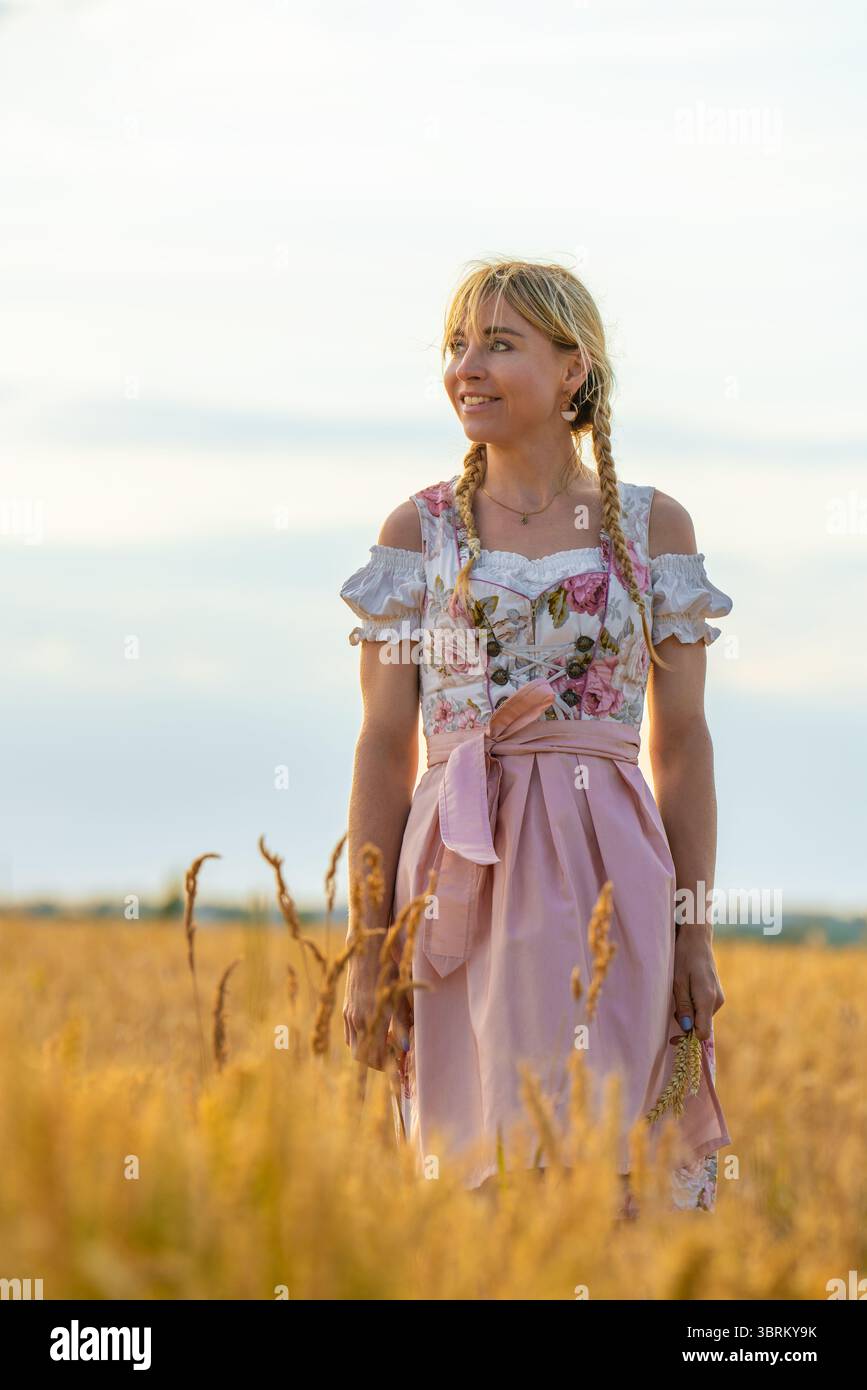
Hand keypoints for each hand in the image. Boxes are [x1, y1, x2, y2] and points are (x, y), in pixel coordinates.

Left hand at [672, 926, 724, 1041]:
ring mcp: (718, 997)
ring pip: (702, 1017)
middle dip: (685, 1023)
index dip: (688, 1038)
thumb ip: (683, 1006)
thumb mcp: (677, 982)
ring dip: (688, 1013)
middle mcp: (717, 1001)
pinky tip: (685, 991)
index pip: (703, 1033)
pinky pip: (704, 1008)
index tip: (673, 1037)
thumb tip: (687, 1028)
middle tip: (671, 1007)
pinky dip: (693, 1006)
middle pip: (702, 1026)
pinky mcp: (716, 993)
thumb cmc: (684, 956)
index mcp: (708, 999)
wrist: (697, 938)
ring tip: (678, 993)